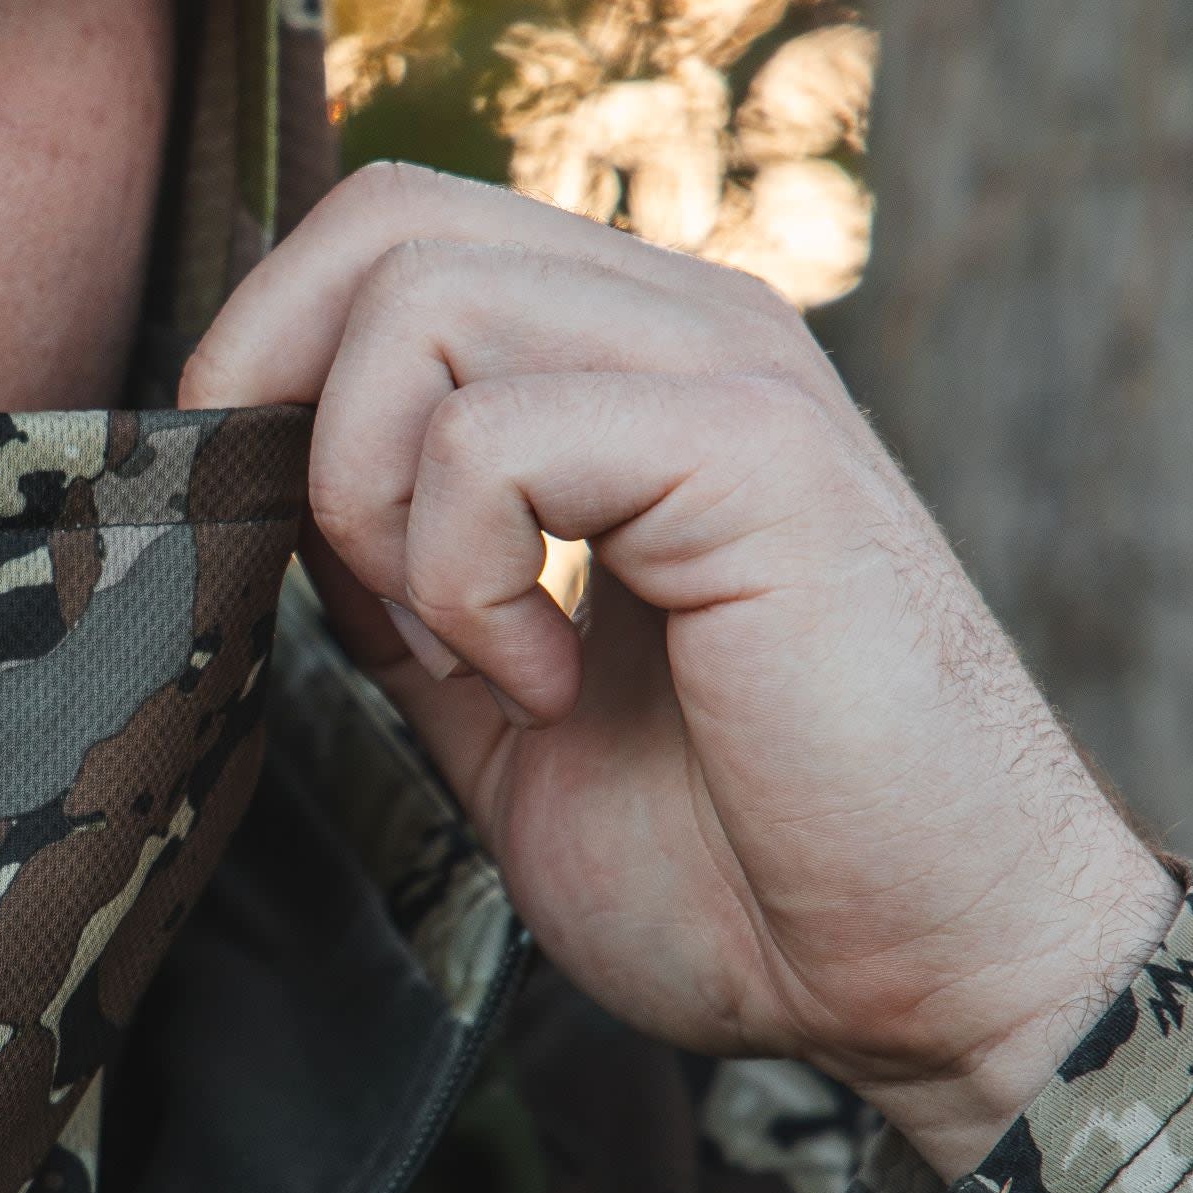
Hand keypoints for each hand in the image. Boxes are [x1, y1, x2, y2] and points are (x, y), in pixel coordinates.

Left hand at [184, 166, 1175, 1176]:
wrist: (934, 973)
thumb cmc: (744, 865)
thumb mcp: (498, 703)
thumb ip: (400, 583)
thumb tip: (258, 509)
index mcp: (628, 363)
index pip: (387, 237)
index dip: (275, 371)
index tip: (310, 572)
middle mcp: (682, 326)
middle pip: (383, 219)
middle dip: (278, 399)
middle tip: (347, 592)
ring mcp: (728, 370)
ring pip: (416, 299)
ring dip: (374, 504)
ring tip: (470, 654)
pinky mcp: (754, 449)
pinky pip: (493, 435)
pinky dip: (465, 581)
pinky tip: (546, 687)